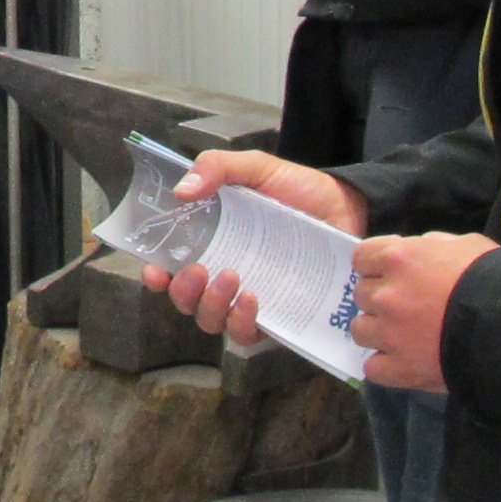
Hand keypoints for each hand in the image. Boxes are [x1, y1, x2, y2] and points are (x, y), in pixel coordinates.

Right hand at [144, 148, 369, 346]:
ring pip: (213, 321)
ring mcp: (251, 298)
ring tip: (231, 277)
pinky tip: (253, 298)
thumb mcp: (255, 167)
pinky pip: (249, 334)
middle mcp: (225, 274)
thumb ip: (216, 169)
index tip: (154, 270)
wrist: (345, 205)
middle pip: (187, 302)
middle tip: (201, 270)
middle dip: (184, 292)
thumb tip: (180, 190)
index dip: (156, 276)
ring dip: (212, 306)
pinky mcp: (278, 316)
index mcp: (212, 242)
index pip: (171, 268)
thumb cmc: (297, 187)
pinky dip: (243, 321)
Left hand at [347, 231, 497, 390]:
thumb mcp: (466, 245)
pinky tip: (402, 362)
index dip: (376, 266)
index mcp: (399, 258)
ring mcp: (390, 334)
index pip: (362, 258)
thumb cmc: (494, 278)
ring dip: (377, 331)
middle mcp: (386, 295)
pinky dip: (385, 366)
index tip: (390, 274)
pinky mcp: (401, 369)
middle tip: (405, 306)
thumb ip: (433, 245)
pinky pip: (373, 368)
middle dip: (380, 297)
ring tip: (401, 336)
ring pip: (360, 330)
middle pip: (361, 294)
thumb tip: (419, 249)